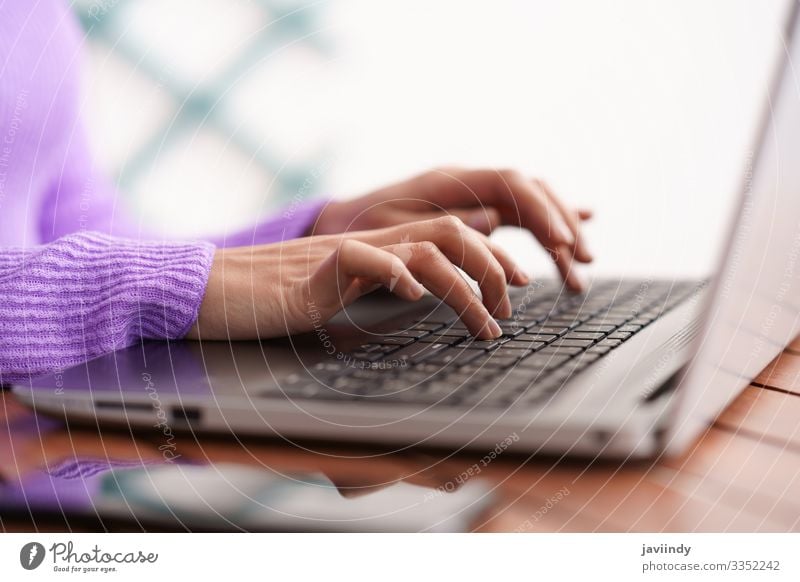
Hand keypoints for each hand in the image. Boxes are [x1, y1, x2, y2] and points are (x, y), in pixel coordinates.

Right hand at [186, 217, 528, 340]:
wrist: (215, 290)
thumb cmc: (275, 298)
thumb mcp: (342, 289)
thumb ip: (381, 280)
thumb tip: (421, 286)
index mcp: (380, 250)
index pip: (449, 234)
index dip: (491, 254)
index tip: (519, 285)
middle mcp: (371, 245)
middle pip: (451, 233)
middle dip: (493, 267)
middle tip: (513, 306)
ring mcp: (345, 255)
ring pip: (423, 249)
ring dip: (464, 287)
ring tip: (484, 325)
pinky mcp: (315, 272)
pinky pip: (362, 259)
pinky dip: (394, 274)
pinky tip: (413, 297)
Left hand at [310, 168, 592, 289]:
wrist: (343, 222)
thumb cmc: (364, 229)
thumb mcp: (399, 231)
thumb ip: (446, 226)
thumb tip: (494, 222)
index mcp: (449, 179)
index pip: (509, 183)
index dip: (540, 210)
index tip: (561, 242)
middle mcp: (467, 180)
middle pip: (530, 190)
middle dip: (561, 222)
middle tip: (583, 259)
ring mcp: (473, 192)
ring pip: (530, 202)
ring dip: (559, 229)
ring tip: (583, 264)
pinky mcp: (475, 207)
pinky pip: (519, 211)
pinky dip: (547, 223)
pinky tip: (574, 233)